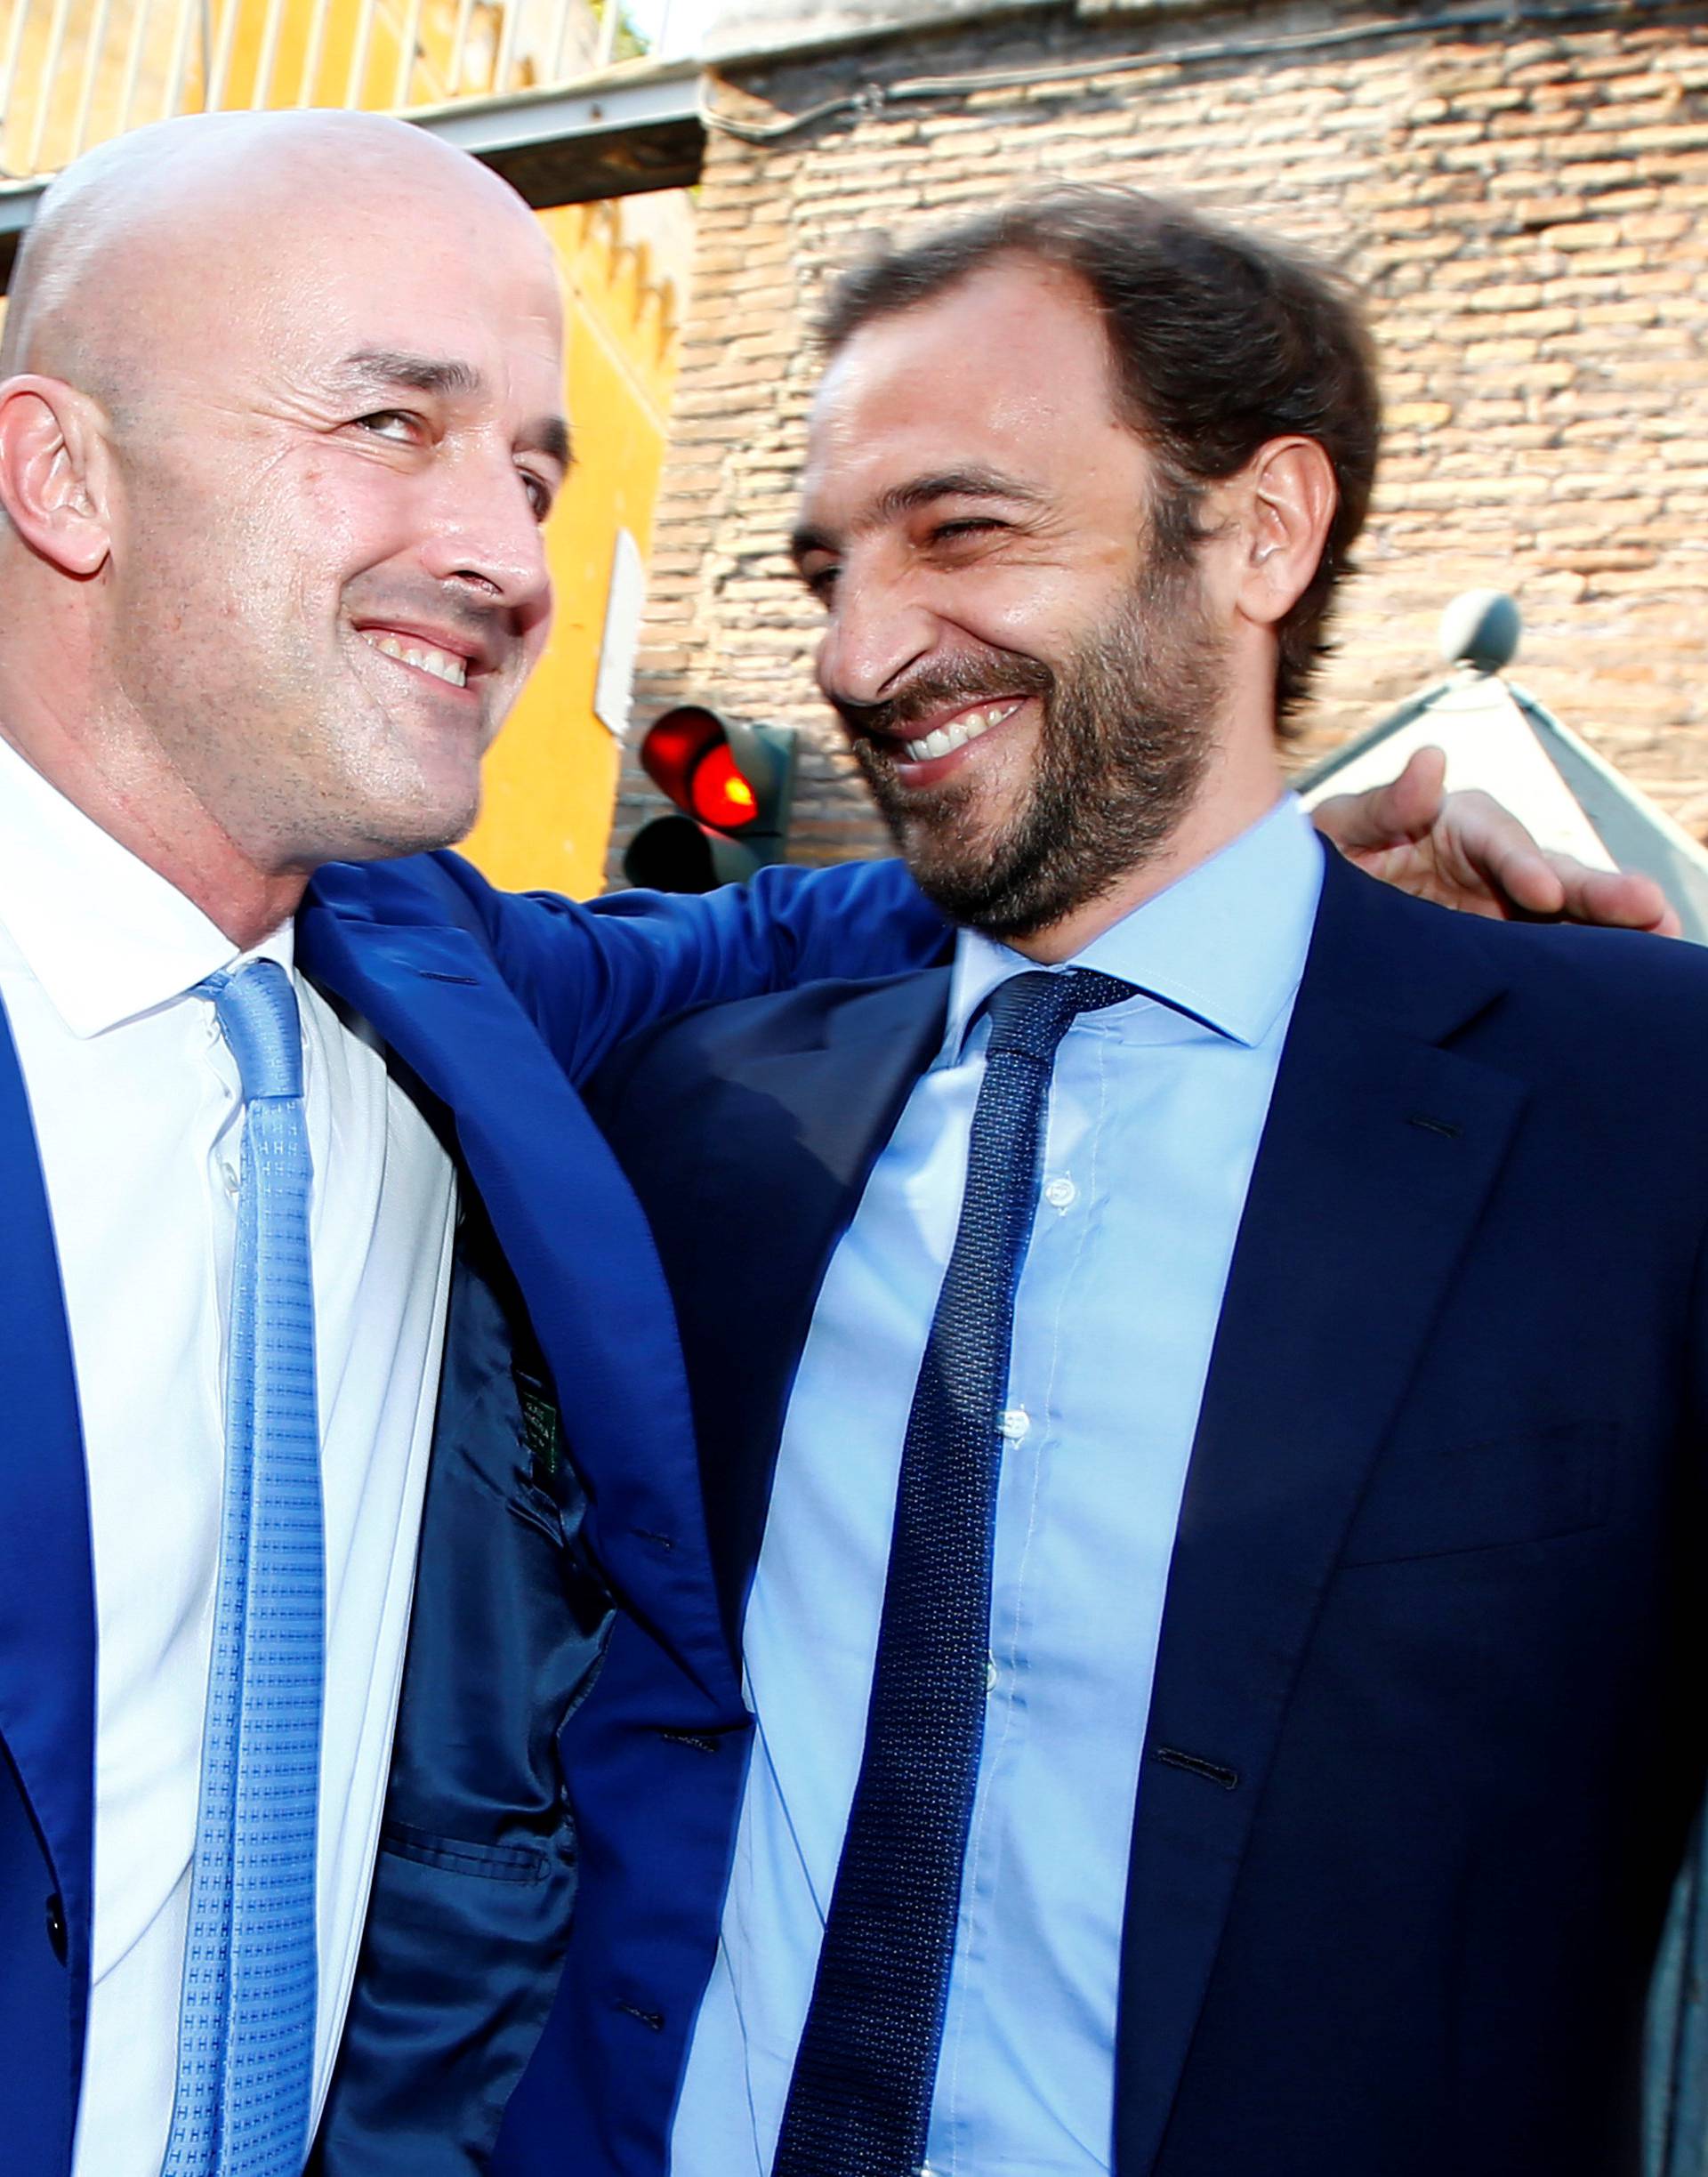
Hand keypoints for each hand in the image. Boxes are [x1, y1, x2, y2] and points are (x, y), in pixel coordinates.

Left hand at [1311, 746, 1680, 933]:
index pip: (1496, 838)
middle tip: (1651, 909)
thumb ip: (1382, 803)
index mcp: (1452, 821)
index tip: (1542, 891)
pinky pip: (1549, 952)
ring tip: (1665, 938)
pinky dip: (1587, 962)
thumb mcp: (1336, 829)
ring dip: (1614, 926)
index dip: (1521, 862)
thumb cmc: (1317, 860)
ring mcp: (1500, 906)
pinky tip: (1626, 978)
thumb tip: (1432, 762)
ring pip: (1564, 913)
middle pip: (1551, 870)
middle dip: (1599, 891)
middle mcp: (1489, 860)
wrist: (1298, 917)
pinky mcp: (1500, 946)